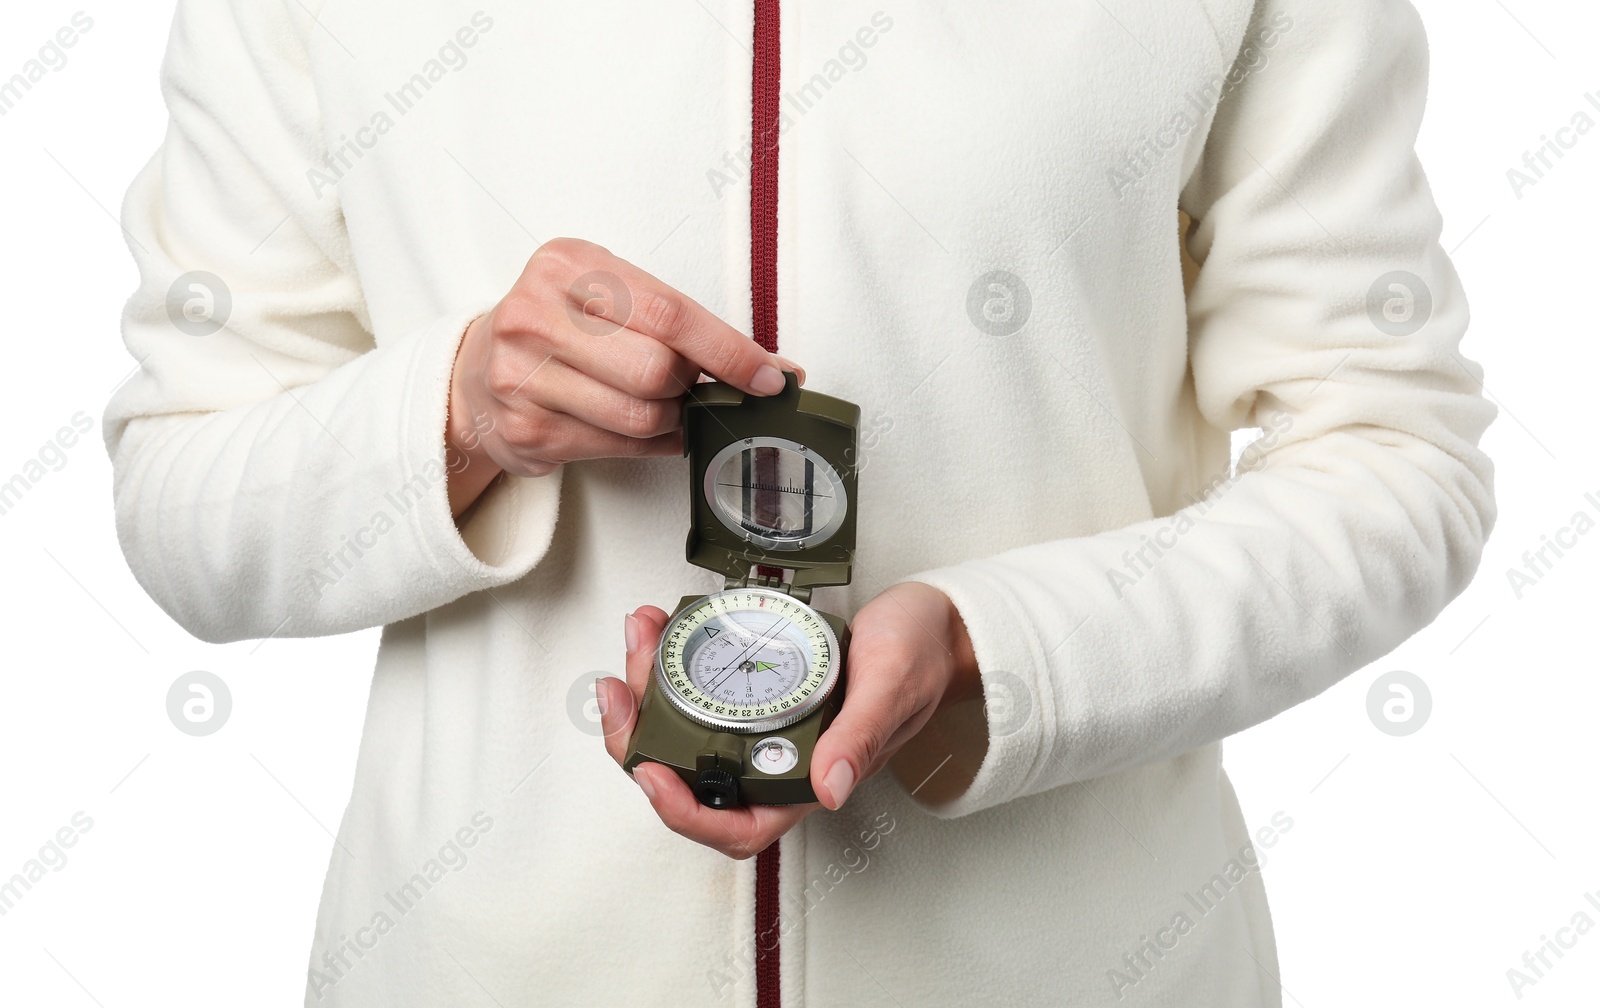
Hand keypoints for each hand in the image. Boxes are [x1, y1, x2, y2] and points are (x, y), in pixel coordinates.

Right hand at [445, 237, 804, 514]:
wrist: (476, 374)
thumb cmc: (561, 329)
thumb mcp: (604, 294)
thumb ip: (675, 320)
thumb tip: (767, 369)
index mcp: (566, 265)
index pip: (668, 310)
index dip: (729, 350)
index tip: (770, 375)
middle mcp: (535, 315)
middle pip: (657, 369)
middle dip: (692, 386)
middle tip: (696, 386)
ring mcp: (523, 376)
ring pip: (642, 415)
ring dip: (674, 420)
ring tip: (666, 407)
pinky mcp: (527, 429)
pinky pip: (621, 447)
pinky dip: (652, 445)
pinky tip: (644, 431)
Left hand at [595, 582, 982, 858]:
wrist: (936, 623)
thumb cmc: (923, 658)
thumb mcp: (893, 687)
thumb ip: (860, 736)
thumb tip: (829, 789)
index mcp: (812, 779)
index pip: (737, 827)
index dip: (684, 813)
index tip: (650, 769)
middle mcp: (780, 762)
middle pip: (690, 780)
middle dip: (641, 736)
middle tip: (621, 686)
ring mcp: (766, 728)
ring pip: (685, 732)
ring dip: (646, 691)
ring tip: (638, 637)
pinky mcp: (759, 690)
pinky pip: (699, 691)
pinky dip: (670, 663)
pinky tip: (661, 628)